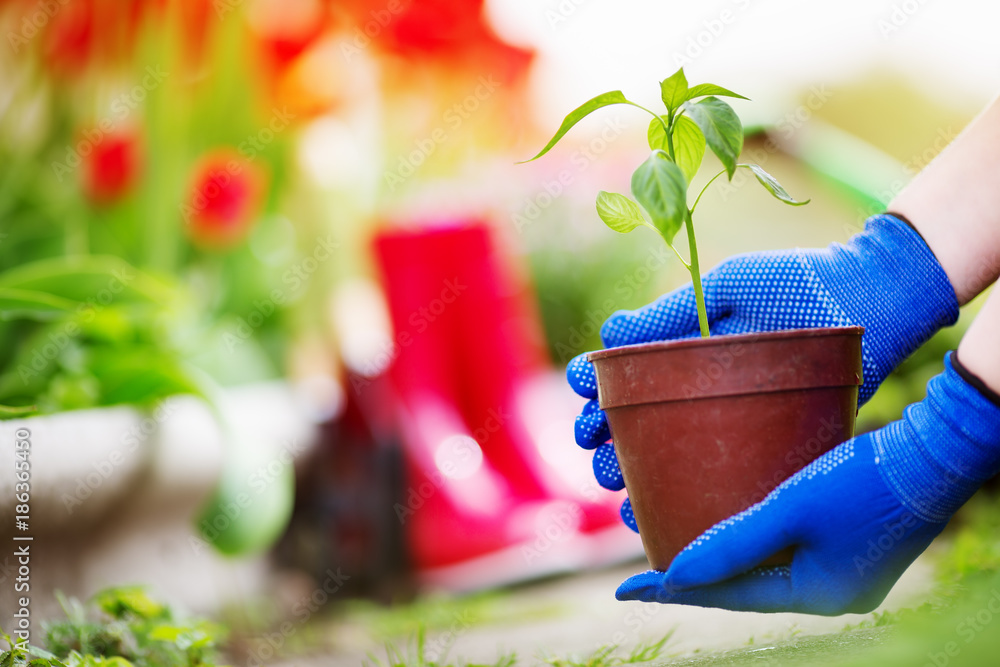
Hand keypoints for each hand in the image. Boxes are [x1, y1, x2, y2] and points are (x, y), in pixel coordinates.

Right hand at [567, 213, 958, 529]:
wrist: (872, 299)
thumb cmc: (797, 283)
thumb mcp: (728, 288)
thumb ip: (671, 313)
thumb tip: (609, 333)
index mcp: (683, 345)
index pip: (622, 371)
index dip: (592, 383)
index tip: (580, 388)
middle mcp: (700, 386)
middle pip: (633, 419)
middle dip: (601, 435)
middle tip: (592, 441)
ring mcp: (728, 418)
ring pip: (663, 455)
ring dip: (628, 471)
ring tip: (616, 483)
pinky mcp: (760, 444)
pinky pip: (711, 479)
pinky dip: (675, 500)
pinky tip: (648, 514)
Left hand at [615, 353, 999, 614]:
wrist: (933, 455)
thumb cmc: (861, 482)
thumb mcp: (790, 509)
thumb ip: (732, 544)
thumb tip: (673, 576)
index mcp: (815, 595)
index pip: (727, 596)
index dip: (674, 591)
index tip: (626, 591)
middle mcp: (828, 591)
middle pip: (744, 588)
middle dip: (695, 581)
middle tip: (644, 576)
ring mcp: (841, 570)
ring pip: (764, 571)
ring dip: (722, 562)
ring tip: (677, 556)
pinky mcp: (848, 544)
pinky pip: (785, 553)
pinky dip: (753, 545)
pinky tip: (729, 528)